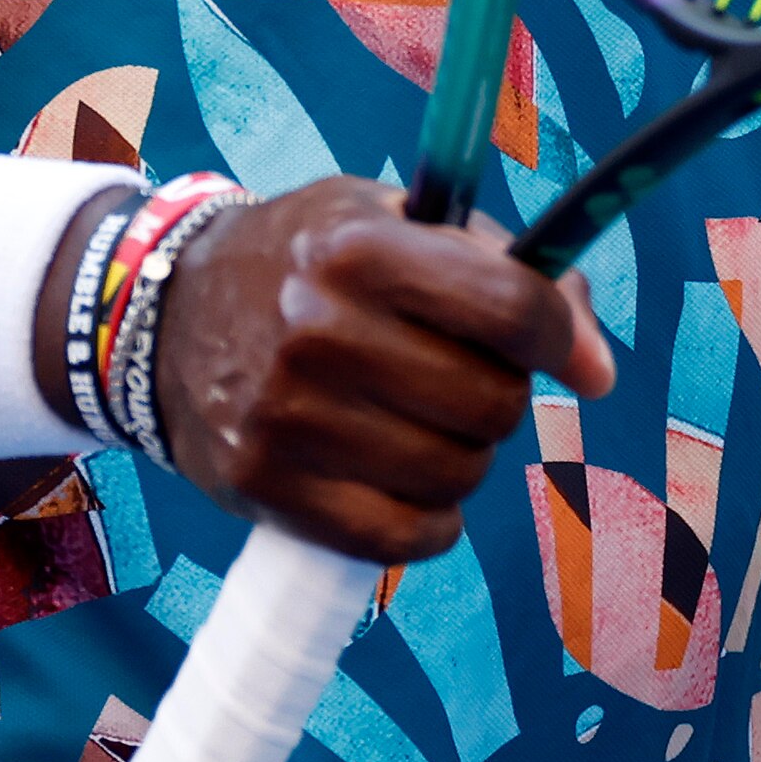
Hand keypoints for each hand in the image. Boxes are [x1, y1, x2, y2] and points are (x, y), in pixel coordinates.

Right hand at [149, 181, 615, 561]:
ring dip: (462, 457)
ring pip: (457, 474)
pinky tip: (404, 480)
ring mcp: (286, 417)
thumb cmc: (308, 263)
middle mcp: (317, 330)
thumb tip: (597, 370)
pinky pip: (405, 538)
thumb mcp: (394, 223)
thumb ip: (507, 271)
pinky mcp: (267, 488)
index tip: (570, 353)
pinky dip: (428, 519)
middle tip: (461, 379)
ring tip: (420, 423)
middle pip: (492, 402)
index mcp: (356, 250)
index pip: (509, 306)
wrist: (163, 318)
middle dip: (500, 395)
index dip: (560, 336)